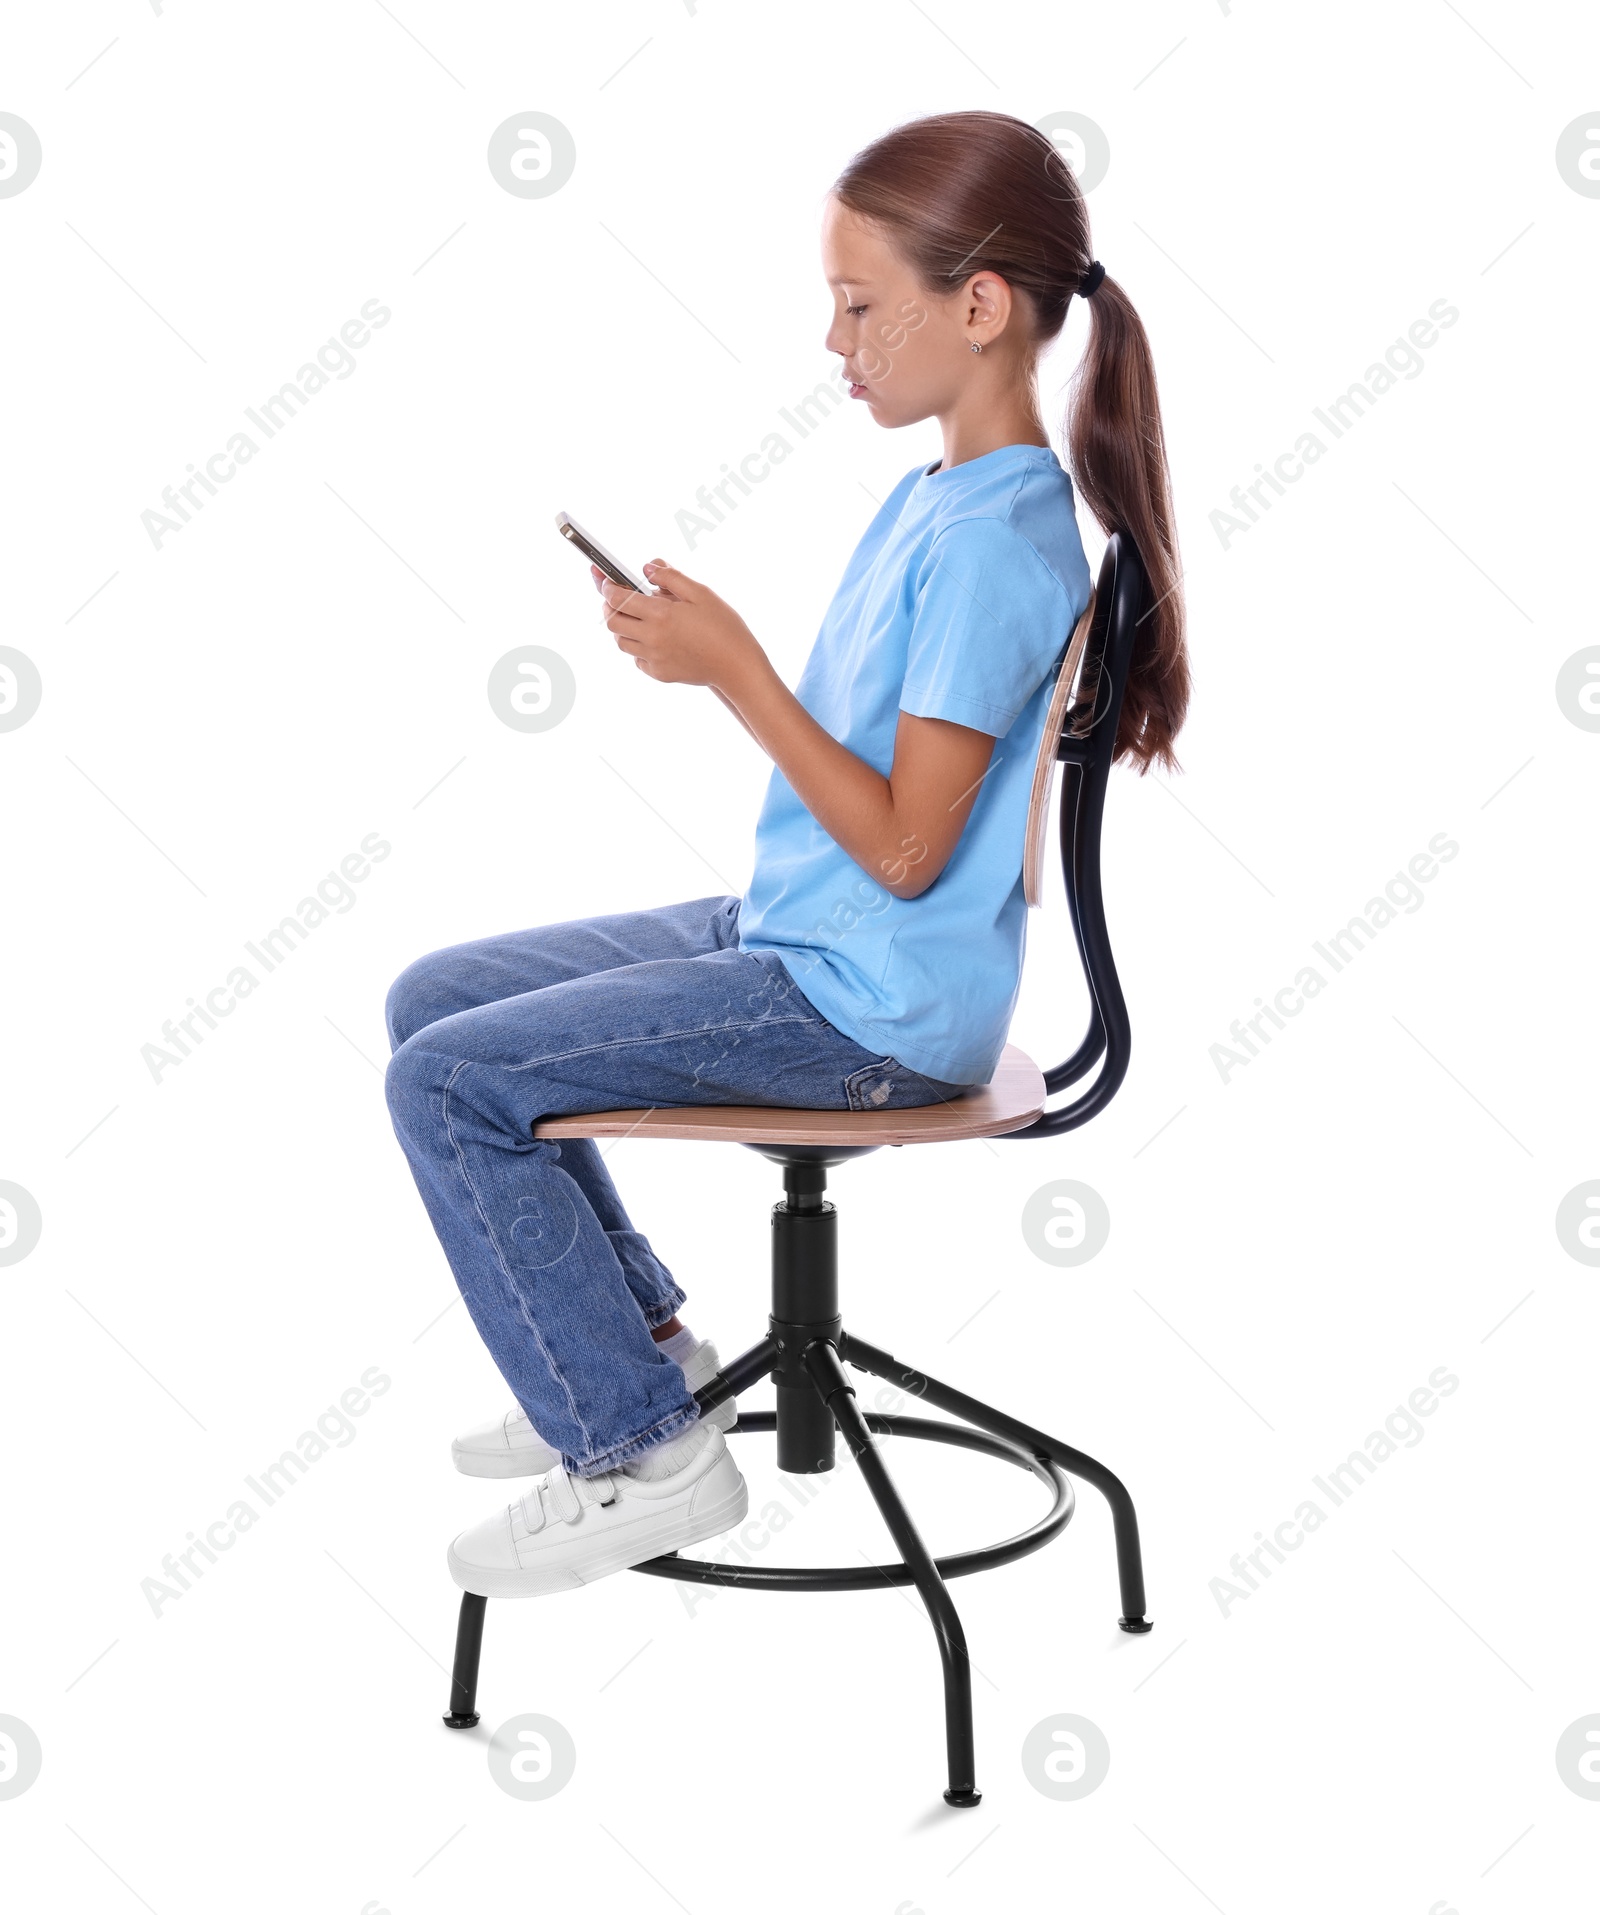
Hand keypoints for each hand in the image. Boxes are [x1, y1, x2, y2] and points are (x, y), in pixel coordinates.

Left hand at [593, 560, 767, 693]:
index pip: (617, 598)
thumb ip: (671, 577)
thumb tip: (647, 568)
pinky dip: (638, 648)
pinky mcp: (659, 674)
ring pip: (621, 642)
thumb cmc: (724, 627)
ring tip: (638, 618)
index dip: (606, 586)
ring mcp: (654, 658)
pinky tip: (654, 640)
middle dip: (609, 607)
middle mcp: (652, 637)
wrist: (737, 666)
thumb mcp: (701, 593)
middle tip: (617, 599)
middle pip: (611, 621)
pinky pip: (637, 659)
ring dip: (623, 627)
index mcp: (661, 614)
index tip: (605, 580)